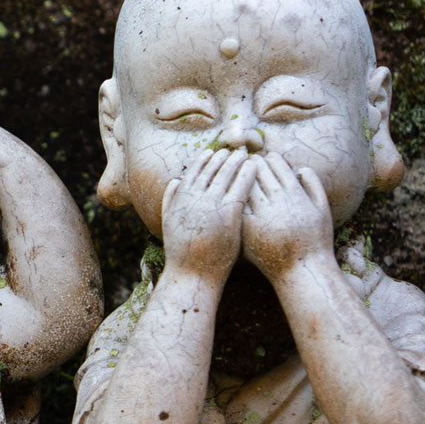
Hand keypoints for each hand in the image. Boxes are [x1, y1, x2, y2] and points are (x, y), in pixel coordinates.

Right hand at [160, 147, 258, 283]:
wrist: (193, 274)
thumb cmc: (182, 252)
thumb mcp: (168, 223)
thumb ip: (170, 199)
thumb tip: (175, 180)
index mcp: (180, 198)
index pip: (193, 170)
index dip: (205, 159)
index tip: (213, 152)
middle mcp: (195, 198)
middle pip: (212, 169)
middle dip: (224, 156)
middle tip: (235, 149)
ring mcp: (212, 205)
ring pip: (227, 174)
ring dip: (237, 161)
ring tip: (246, 155)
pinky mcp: (229, 215)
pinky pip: (241, 188)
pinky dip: (248, 175)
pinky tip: (255, 168)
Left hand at [241, 151, 335, 277]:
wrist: (301, 270)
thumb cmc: (315, 240)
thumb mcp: (322, 210)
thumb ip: (314, 185)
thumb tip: (300, 167)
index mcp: (296, 195)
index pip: (279, 167)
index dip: (271, 159)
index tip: (266, 156)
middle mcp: (278, 204)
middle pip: (260, 174)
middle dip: (252, 164)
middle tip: (245, 158)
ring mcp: (262, 218)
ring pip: (246, 189)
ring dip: (239, 178)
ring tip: (236, 172)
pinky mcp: (248, 232)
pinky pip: (238, 209)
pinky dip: (233, 198)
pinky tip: (230, 194)